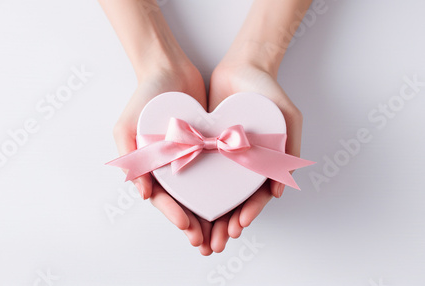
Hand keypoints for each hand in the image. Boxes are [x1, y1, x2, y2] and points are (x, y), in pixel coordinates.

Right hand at [113, 60, 214, 251]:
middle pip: (185, 204)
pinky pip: (219, 173)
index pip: (164, 200)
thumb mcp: (126, 126)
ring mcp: (192, 158)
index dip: (175, 216)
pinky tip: (239, 204)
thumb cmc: (142, 97)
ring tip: (227, 234)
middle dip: (197, 227)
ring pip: (205, 194)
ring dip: (214, 217)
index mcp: (152, 169)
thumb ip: (130, 158)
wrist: (169, 68)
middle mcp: (173, 167)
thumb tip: (142, 193)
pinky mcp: (210, 147)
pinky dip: (227, 191)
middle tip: (210, 245)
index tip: (189, 228)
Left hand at [207, 57, 303, 245]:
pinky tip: (183, 206)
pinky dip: (191, 191)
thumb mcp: (288, 118)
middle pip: (232, 201)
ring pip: (213, 193)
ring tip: (198, 236)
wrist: (242, 66)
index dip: (248, 213)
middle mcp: (240, 164)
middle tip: (216, 244)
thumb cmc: (269, 91)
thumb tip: (277, 192)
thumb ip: (287, 151)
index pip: (255, 196)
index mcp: (262, 164)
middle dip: (225, 224)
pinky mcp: (202, 146)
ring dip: (207, 216)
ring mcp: (221, 157)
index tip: (238, 226)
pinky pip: (196, 172)